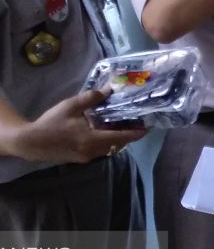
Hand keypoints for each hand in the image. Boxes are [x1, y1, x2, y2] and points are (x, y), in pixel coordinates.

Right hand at [14, 90, 145, 164]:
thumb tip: (110, 89)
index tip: (149, 126)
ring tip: (121, 123)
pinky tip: (103, 129)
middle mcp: (93, 151)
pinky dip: (105, 140)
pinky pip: (99, 150)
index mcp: (93, 139)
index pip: (122, 138)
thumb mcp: (71, 106)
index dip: (137, 133)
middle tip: (136, 120)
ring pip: (108, 148)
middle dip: (128, 133)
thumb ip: (92, 98)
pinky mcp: (79, 158)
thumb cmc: (51, 123)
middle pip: (118, 143)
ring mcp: (86, 157)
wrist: (30, 142)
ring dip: (116, 137)